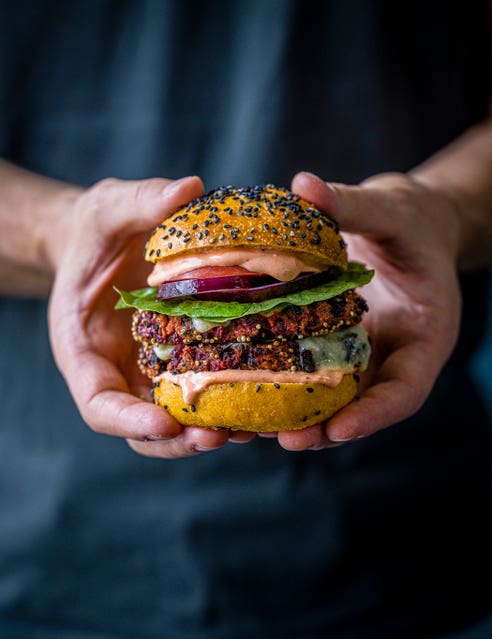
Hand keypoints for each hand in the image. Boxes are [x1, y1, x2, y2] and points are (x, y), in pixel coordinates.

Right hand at [48, 176, 253, 458]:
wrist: (111, 242)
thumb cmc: (99, 229)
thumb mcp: (110, 208)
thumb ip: (140, 201)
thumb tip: (187, 189)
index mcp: (84, 350)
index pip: (99, 404)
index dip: (129, 421)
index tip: (167, 422)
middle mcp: (118, 373)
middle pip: (143, 429)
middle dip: (179, 440)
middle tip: (219, 437)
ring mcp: (150, 374)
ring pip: (178, 421)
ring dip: (212, 431)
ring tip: (252, 428)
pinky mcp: (181, 364)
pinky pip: (204, 392)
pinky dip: (228, 403)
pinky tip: (265, 398)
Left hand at [274, 171, 461, 450]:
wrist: (407, 229)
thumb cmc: (409, 223)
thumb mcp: (390, 212)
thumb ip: (354, 204)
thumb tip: (303, 184)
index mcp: (422, 338)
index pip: (405, 390)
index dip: (375, 415)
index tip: (340, 428)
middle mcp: (390, 358)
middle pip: (362, 407)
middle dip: (327, 430)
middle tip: (288, 441)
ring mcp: (360, 357)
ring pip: (332, 399)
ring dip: (297, 417)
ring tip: (257, 429)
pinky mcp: (332, 347)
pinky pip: (309, 373)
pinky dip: (281, 385)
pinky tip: (243, 386)